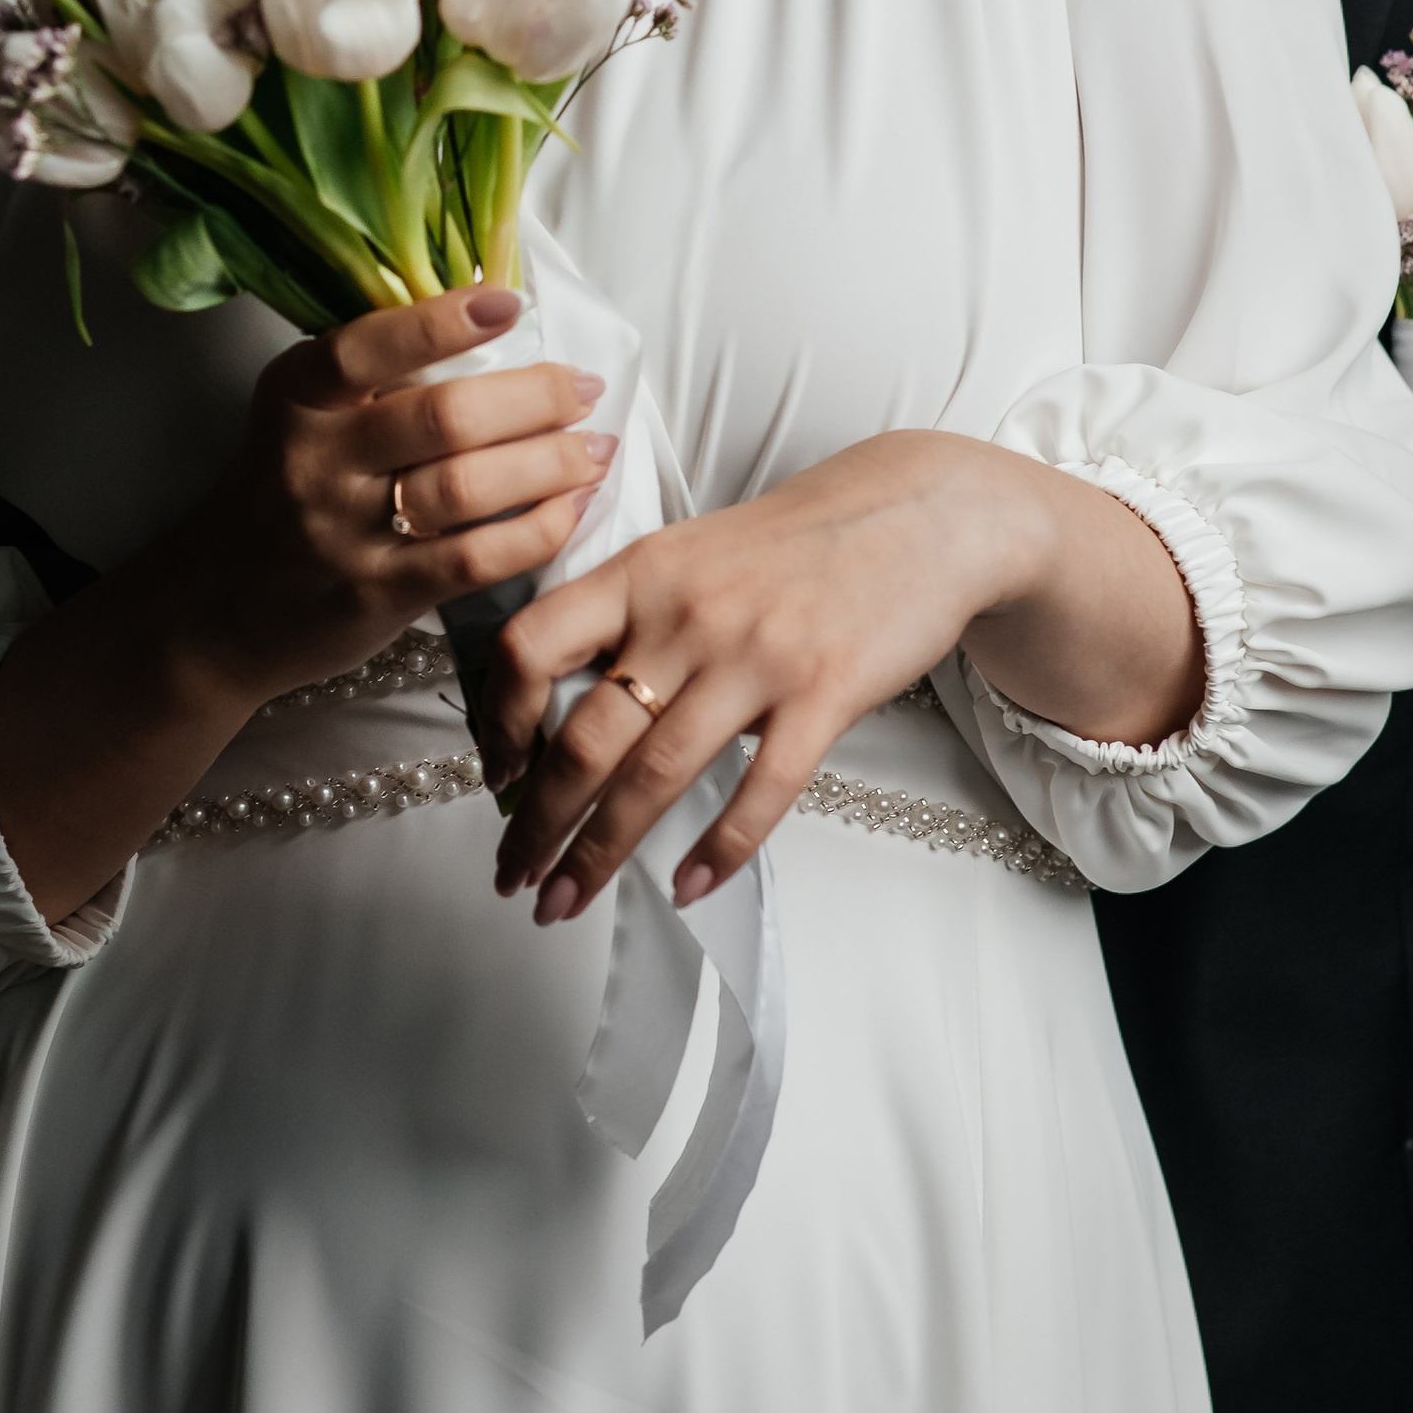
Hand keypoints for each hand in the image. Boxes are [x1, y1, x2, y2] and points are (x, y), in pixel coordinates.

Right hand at [0, 283, 610, 917]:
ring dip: (550, 464)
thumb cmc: (281, 493)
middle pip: (443, 417)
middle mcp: (314, 459)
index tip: (511, 301)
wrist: (214, 610)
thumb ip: (373, 375)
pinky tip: (571, 509)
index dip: (445, 321)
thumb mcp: (300, 418)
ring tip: (596, 449)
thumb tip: (491, 315)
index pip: (370, 346)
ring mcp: (343, 532)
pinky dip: (535, 530)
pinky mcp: (375, 596)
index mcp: (296, 396)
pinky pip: (474, 558)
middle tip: (585, 389)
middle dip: (534, 398)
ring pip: (467, 487)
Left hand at [485, 428, 1203, 923]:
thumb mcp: (689, 553)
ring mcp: (756, 655)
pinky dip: (718, 848)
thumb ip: (626, 615)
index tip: (494, 776)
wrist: (919, 512)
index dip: (499, 719)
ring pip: (656, 774)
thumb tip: (554, 699)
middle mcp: (686, 614)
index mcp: (640, 574)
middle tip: (512, 878)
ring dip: (600, 852)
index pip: (532, 646)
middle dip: (537, 823)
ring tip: (564, 901)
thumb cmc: (793, 545)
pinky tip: (687, 886)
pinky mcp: (825, 691)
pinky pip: (761, 787)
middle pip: (585, 735)